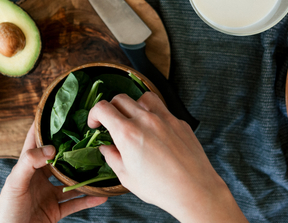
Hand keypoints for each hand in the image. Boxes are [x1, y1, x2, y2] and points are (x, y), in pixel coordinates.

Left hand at [0, 123, 106, 222]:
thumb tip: (51, 147)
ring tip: (101, 165)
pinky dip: (89, 200)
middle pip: (59, 159)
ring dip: (85, 175)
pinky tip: (101, 195)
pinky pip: (75, 203)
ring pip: (71, 181)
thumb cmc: (6, 211)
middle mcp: (39, 178)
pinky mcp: (55, 211)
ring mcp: (48, 194)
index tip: (61, 111)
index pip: (36, 140)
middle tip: (90, 136)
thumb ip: (30, 163)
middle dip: (73, 149)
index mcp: (27, 167)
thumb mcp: (15, 183)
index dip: (46, 125)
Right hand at [88, 92, 247, 222]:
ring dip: (134, 105)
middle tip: (111, 123)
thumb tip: (106, 147)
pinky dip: (154, 115)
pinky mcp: (179, 122)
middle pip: (120, 98)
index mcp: (128, 133)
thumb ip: (112, 157)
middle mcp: (146, 120)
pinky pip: (163, 109)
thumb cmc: (160, 187)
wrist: (194, 190)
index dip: (94, 114)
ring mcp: (165, 118)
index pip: (103, 108)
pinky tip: (155, 131)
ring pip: (143, 97)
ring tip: (134, 121)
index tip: (95, 123)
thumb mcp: (127, 177)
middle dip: (111, 109)